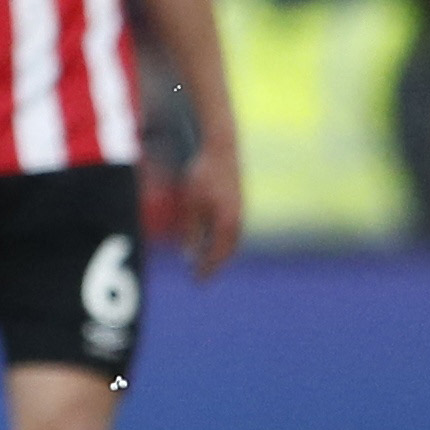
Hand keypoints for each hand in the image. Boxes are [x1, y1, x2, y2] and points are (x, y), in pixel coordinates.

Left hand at [179, 134, 243, 279]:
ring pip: (231, 239)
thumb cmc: (203, 175)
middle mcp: (238, 219)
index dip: (208, 269)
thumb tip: (190, 256)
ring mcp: (240, 210)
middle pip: (227, 250)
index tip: (198, 281)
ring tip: (205, 261)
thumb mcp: (191, 205)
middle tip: (202, 276)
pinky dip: (222, 238)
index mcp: (227, 223)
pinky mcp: (237, 201)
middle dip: (214, 263)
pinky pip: (231, 228)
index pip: (219, 254)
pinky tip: (211, 239)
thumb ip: (192, 232)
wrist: (221, 148)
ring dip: (219, 252)